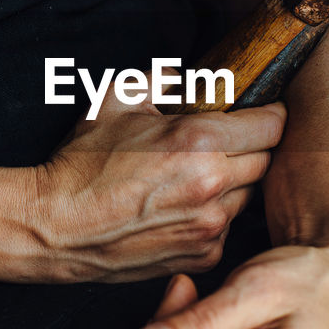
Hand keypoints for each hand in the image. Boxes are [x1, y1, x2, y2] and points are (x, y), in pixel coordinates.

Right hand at [33, 89, 284, 283]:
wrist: (56, 226)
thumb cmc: (81, 165)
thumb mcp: (114, 100)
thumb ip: (156, 79)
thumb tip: (178, 73)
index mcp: (199, 142)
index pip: (272, 125)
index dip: (269, 114)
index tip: (261, 111)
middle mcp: (213, 185)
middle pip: (266, 161)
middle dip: (250, 147)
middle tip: (224, 141)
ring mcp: (210, 226)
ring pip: (248, 196)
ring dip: (233, 183)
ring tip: (196, 176)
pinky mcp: (202, 255)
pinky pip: (226, 228)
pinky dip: (213, 216)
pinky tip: (183, 207)